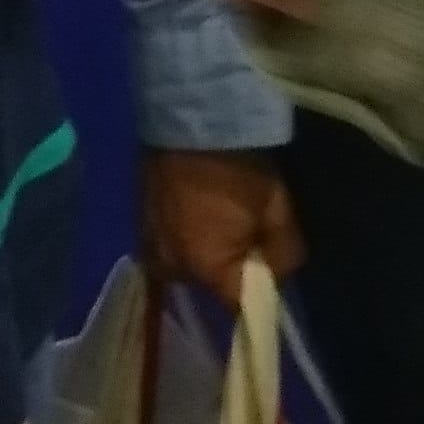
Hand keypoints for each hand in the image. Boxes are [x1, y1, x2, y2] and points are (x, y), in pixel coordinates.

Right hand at [143, 147, 303, 304]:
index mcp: (204, 269)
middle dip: (231, 265)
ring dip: (205, 248)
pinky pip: (169, 243)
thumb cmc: (237, 168)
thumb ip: (285, 252)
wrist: (189, 118)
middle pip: (210, 282)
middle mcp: (170, 267)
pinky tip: (197, 206)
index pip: (238, 305)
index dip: (259, 294)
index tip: (272, 272)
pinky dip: (185, 232)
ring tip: (221, 214)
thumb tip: (280, 271)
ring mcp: (148, 244)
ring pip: (188, 262)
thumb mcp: (277, 209)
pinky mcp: (138, 222)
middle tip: (249, 231)